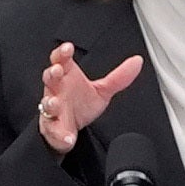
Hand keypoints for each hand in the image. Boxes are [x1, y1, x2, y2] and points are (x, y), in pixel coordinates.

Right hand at [35, 43, 148, 160]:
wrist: (70, 129)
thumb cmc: (81, 104)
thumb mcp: (102, 90)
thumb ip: (119, 77)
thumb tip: (137, 61)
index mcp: (67, 76)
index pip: (61, 60)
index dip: (62, 53)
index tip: (68, 48)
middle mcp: (56, 90)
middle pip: (49, 77)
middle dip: (52, 73)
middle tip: (57, 70)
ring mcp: (52, 109)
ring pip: (47, 103)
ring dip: (50, 102)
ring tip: (55, 102)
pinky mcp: (52, 128)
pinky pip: (54, 131)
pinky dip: (60, 135)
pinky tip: (67, 137)